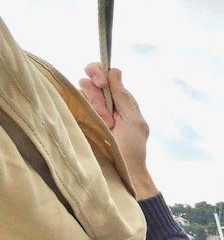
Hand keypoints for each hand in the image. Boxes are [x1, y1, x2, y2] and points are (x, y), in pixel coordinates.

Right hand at [78, 63, 157, 198]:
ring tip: (106, 123)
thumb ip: (124, 96)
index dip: (100, 72)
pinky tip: (98, 123)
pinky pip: (74, 102)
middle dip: (97, 92)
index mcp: (120, 99)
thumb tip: (115, 70)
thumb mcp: (133, 120)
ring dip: (95, 104)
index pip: (105, 74)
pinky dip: (85, 109)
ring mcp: (90, 109)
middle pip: (91, 79)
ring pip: (83, 90)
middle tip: (106, 111)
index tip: (102, 82)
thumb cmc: (133, 148)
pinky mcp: (80, 117)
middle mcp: (104, 101)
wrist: (122, 169)